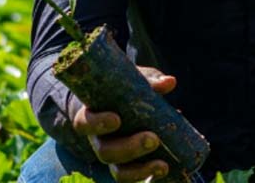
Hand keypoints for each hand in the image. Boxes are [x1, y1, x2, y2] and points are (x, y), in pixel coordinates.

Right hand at [72, 66, 176, 181]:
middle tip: (153, 139)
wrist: (122, 102)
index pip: (84, 123)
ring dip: (140, 171)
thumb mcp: (133, 81)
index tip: (117, 119)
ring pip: (118, 171)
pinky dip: (149, 175)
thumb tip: (169, 82)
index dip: (97, 123)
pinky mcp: (127, 166)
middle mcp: (98, 139)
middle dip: (130, 148)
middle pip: (105, 151)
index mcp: (91, 115)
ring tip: (163, 165)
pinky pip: (133, 177)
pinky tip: (164, 169)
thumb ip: (149, 81)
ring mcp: (113, 155)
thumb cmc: (123, 89)